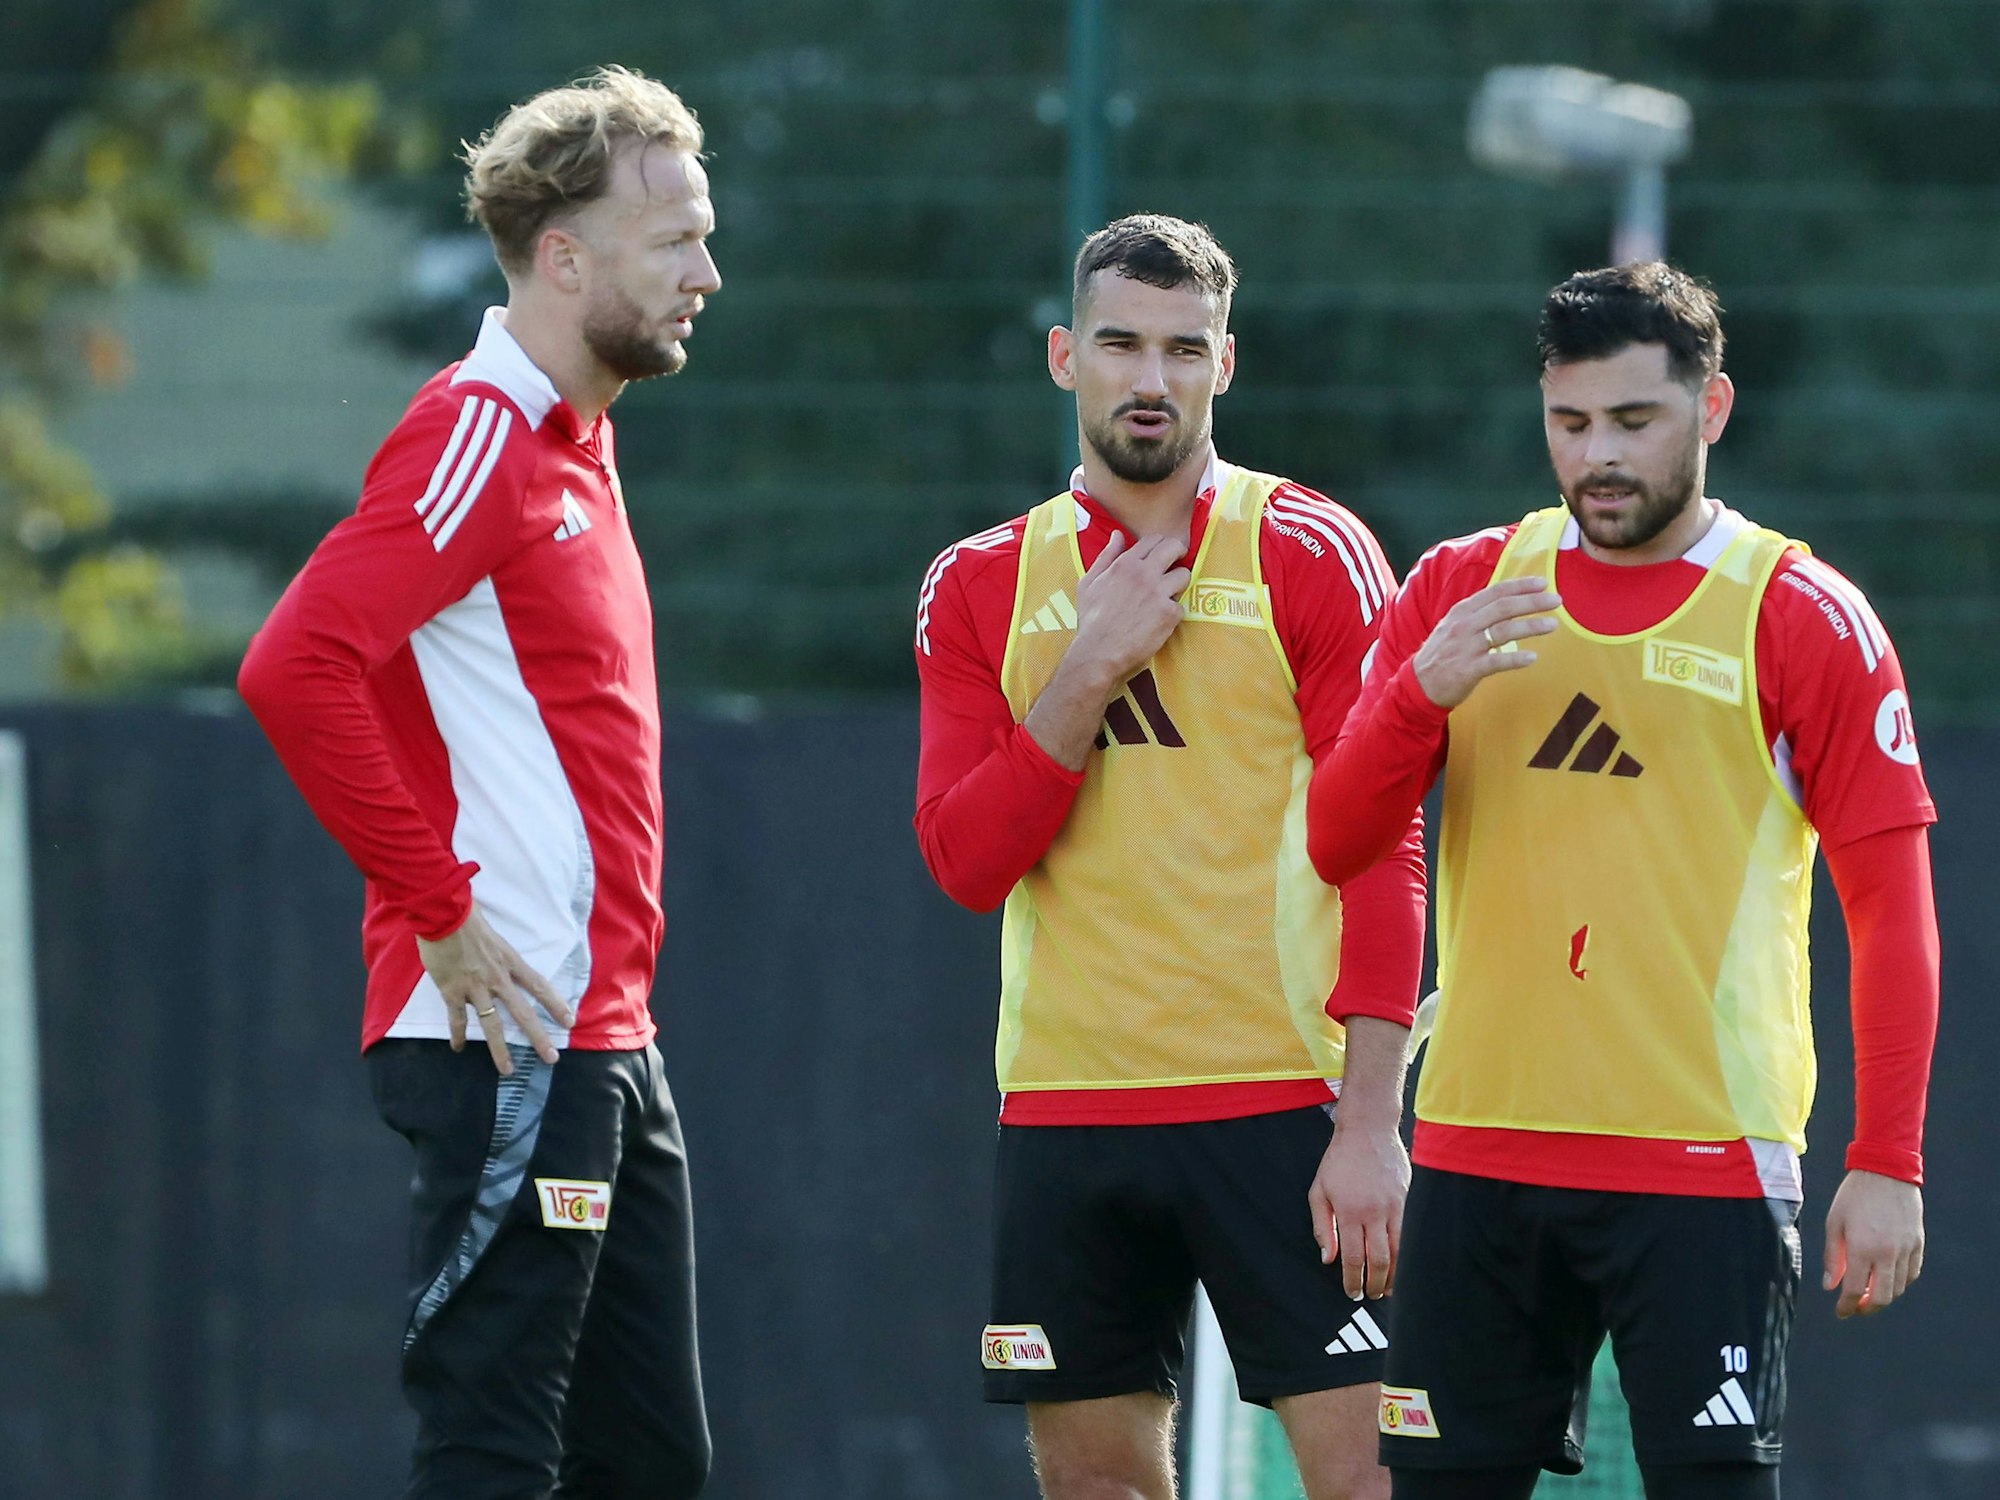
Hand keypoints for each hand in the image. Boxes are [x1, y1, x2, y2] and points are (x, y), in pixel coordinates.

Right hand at [416, 904, 573, 1072]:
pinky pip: (457, 1019)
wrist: (444, 915)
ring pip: (492, 1025)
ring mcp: (476, 987)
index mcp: (511, 962)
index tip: (569, 1021)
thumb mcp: (495, 937)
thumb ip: (500, 954)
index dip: (555, 1005)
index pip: (540, 987)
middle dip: (538, 1037)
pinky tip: (459, 1048)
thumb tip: (500, 961)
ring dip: (500, 1050)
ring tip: (507, 1069)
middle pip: (523, 1012)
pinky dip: (458, 1035)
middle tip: (551, 1058)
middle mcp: (498, 978)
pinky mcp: (453, 992)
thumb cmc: (468, 919)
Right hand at [1070, 531, 1191, 684]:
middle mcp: (1144, 574)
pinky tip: (1161, 620)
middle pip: (1174, 548)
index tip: (1162, 554)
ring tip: (1168, 595)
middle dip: (1178, 553)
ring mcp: (1159, 593)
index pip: (1153, 540)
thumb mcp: (1089, 583)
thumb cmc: (1091, 619)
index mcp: (1125, 564)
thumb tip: (1117, 534)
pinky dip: (1173, 613)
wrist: (1098, 652)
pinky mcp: (1169, 614)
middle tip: (1175, 565)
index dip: (1160, 545)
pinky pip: (1181, 605)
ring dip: (1178, 584)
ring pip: (1184, 575)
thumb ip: (1106, 556)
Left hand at [1309, 1116, 1409, 1299]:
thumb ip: (1321, 1227)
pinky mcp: (1409, 1200)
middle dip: (1375, 1284)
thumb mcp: (1319, 1191)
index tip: (1352, 1292)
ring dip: (1394, 1275)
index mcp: (1348, 1212)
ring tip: (1387, 1288)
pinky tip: (1402, 1265)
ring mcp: (1394, 1207)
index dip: (1353, 1281)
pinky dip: (1407, 1255)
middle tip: (1370, 1295)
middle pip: (1378, 1261)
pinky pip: (1410, 1234)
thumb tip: (1328, 1258)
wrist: (1368, 1130)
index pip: (1353, 1258)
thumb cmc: (1340, 1160)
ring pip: (1399, 1252)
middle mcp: (1373, 1212)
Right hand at [1412, 577, 1561, 708]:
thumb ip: (1478, 614)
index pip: (1495, 593)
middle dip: (1532, 602)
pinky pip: (1496, 662)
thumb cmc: (1442, 654)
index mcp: (1462, 612)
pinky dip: (1515, 659)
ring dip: (1530, 626)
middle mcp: (1464, 626)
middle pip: (1502, 608)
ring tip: (1552, 625)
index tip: (1543, 583)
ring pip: (1503, 631)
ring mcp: (1466, 648)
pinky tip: (1533, 657)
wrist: (1418, 684)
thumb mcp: (1454, 626)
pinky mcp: (1468, 670)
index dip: (1519, 586)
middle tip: (1556, 600)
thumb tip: (1509, 602)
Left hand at [1823, 1169, 1923, 1317]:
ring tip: (1868, 1291)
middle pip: (1881, 1297)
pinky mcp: (1918, 1244)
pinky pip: (1912, 1274)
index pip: (1854, 1290)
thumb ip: (1832, 1257)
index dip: (1846, 1306)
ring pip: (1898, 1288)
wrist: (1886, 1172)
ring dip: (1883, 1296)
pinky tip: (1887, 1278)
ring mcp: (1907, 1250)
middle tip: (1855, 1308)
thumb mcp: (1834, 1223)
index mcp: (1863, 1248)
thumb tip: (1830, 1286)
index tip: (1841, 1312)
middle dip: (1867, 1308)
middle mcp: (1888, 1254)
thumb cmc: (1854, 1196)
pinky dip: (1900, 1282)